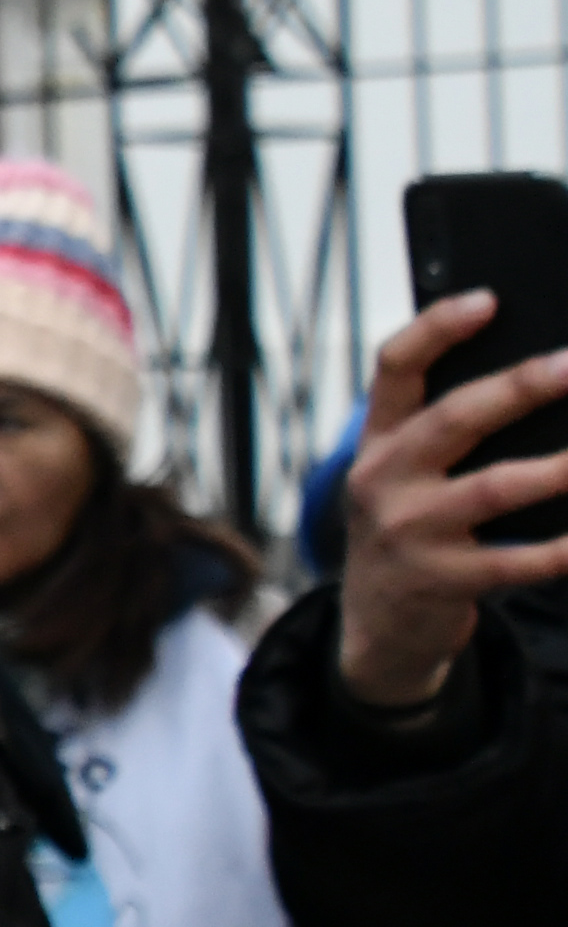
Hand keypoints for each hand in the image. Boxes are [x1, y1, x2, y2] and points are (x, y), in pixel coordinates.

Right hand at [333, 294, 567, 707]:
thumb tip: (538, 383)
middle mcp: (384, 479)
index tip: (488, 300)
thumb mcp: (402, 475)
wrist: (378, 625)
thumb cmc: (412, 529)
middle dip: (520, 388)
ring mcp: (409, 532)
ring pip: (492, 489)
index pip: (394, 368)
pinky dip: (560, 548)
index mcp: (377, 441)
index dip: (437, 329)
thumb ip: (445, 433)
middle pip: (453, 419)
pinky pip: (514, 560)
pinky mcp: (441, 581)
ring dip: (556, 470)